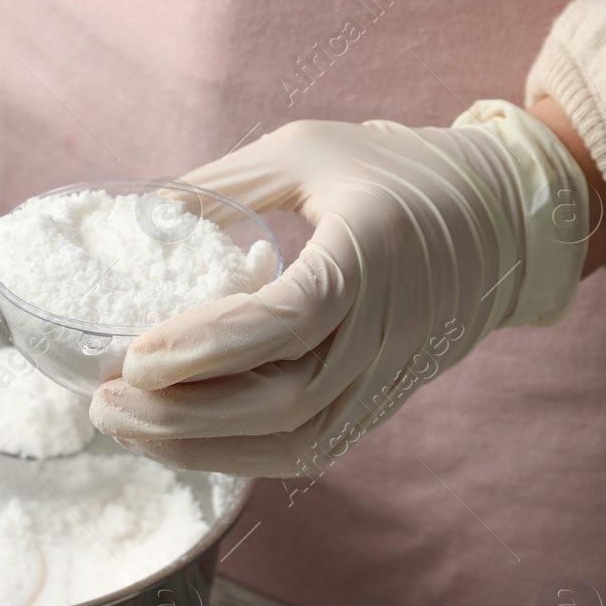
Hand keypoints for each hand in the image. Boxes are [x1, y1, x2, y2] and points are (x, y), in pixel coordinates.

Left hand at [90, 102, 592, 476]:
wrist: (501, 219)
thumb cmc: (395, 171)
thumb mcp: (306, 151)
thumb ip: (221, 187)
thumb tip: (136, 220)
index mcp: (371, 254)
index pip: (289, 321)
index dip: (208, 347)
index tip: (134, 357)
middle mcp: (388, 328)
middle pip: (284, 402)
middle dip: (183, 414)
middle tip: (105, 399)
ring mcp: (389, 376)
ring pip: (295, 441)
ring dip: (200, 446)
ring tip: (123, 424)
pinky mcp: (381, 404)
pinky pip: (308, 448)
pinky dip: (237, 455)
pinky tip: (176, 438)